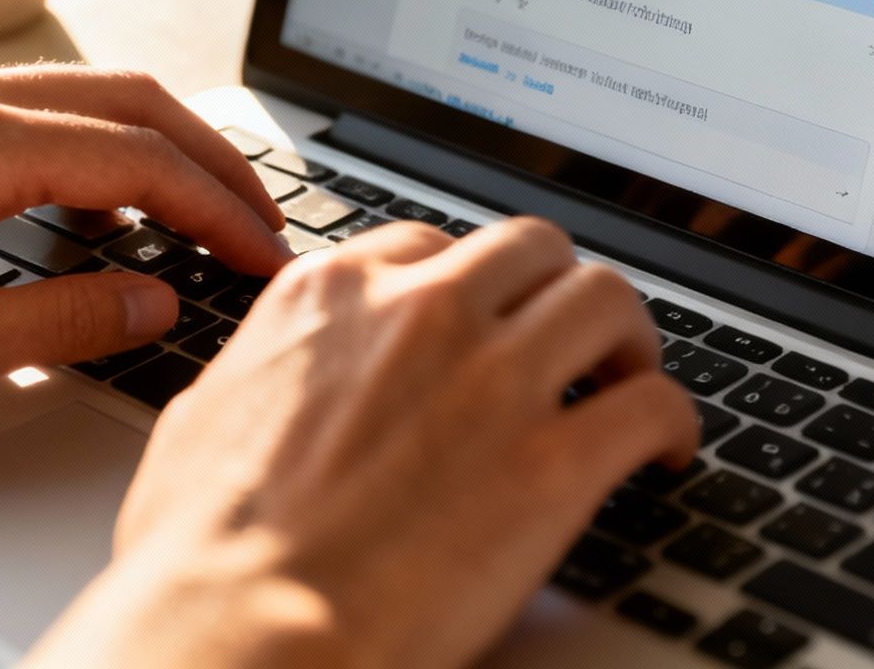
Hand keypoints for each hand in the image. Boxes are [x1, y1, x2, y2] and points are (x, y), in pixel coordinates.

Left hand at [0, 64, 289, 472]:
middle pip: (129, 102)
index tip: (263, 251)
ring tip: (201, 212)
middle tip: (261, 221)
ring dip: (154, 147)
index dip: (219, 209)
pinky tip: (102, 202)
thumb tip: (155, 301)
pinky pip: (29, 111)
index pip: (140, 159)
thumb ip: (65, 320)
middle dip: (210, 160)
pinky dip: (92, 146)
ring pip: (82, 98)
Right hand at [26, 220, 698, 668]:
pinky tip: (667, 450)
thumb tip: (264, 381)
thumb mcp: (203, 420)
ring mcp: (493, 380)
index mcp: (332, 296)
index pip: (430, 244)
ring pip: (605, 300)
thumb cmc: (201, 554)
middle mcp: (421, 313)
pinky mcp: (555, 462)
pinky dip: (671, 420)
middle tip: (571, 336)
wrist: (243, 632)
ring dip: (629, 337)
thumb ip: (261, 373)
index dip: (470, 285)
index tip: (486, 317)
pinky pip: (651, 404)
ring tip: (632, 376)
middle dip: (557, 288)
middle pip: (532, 250)